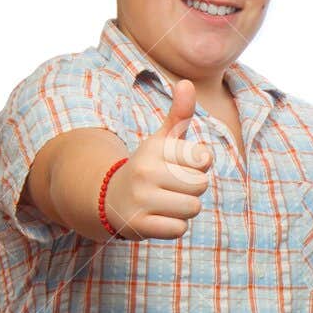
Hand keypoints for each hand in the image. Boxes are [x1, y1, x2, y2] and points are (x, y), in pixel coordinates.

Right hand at [104, 79, 213, 239]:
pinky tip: (157, 217)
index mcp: (154, 148)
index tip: (177, 166)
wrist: (108, 198)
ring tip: (164, 202)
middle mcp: (144, 171)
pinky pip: (179, 229)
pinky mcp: (138, 224)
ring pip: (192, 208)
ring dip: (184, 209)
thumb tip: (188, 82)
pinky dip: (173, 227)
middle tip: (169, 187)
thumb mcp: (161, 140)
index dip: (197, 165)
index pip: (204, 158)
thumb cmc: (147, 167)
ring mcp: (140, 198)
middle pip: (201, 185)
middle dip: (192, 189)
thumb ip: (179, 115)